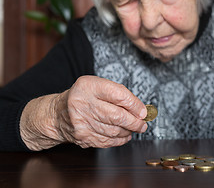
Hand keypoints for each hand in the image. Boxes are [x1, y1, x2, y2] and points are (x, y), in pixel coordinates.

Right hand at [20, 76, 147, 149]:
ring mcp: (82, 123)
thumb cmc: (83, 97)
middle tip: (143, 123)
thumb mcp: (97, 86)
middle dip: (135, 122)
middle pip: (117, 116)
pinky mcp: (83, 137)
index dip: (134, 104)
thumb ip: (119, 94)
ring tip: (134, 128)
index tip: (143, 110)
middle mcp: (83, 104)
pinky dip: (120, 139)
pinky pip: (108, 141)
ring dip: (129, 131)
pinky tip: (124, 135)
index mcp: (88, 87)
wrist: (58, 114)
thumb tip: (140, 109)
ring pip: (114, 130)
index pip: (118, 95)